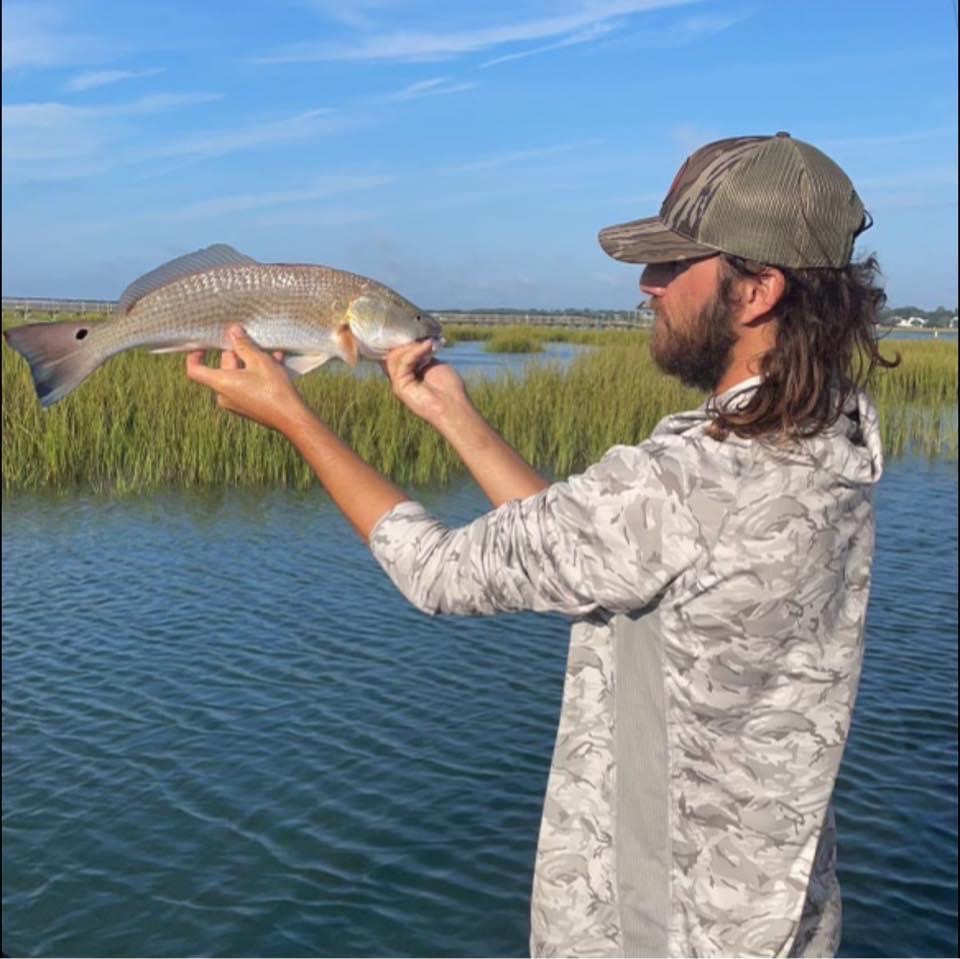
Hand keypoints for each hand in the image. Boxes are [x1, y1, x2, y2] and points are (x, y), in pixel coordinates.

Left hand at [186, 326, 309, 432]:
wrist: (291, 417)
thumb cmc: (273, 389)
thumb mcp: (259, 361)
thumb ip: (243, 345)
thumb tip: (233, 332)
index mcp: (221, 383)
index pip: (195, 370)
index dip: (194, 356)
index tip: (203, 346)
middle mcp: (224, 395)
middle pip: (222, 370)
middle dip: (236, 355)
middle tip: (250, 343)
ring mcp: (235, 404)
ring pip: (237, 377)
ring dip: (250, 364)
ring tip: (269, 354)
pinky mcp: (248, 408)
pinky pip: (246, 386)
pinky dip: (256, 375)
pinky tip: (275, 364)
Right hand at [382, 340, 472, 427]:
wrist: (453, 406)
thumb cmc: (449, 387)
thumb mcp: (434, 363)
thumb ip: (421, 353)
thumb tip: (414, 340)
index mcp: (408, 372)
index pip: (396, 353)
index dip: (402, 342)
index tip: (414, 330)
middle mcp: (400, 378)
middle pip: (392, 353)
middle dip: (408, 343)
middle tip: (426, 341)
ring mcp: (398, 383)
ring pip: (394, 357)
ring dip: (411, 347)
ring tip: (428, 346)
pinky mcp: (399, 387)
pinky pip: (402, 363)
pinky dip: (415, 352)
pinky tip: (427, 347)